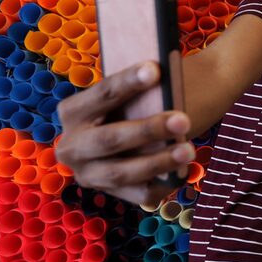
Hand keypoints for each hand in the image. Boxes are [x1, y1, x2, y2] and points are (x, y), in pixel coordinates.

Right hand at [56, 62, 194, 205]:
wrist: (134, 133)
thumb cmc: (137, 104)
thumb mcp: (134, 95)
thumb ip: (144, 93)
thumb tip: (169, 88)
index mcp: (72, 111)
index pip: (102, 93)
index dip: (129, 82)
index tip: (156, 68)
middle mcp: (72, 146)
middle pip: (109, 139)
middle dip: (147, 130)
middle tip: (182, 119)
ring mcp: (88, 174)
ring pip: (122, 172)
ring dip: (158, 162)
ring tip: (189, 150)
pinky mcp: (111, 192)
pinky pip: (139, 193)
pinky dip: (163, 182)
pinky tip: (183, 171)